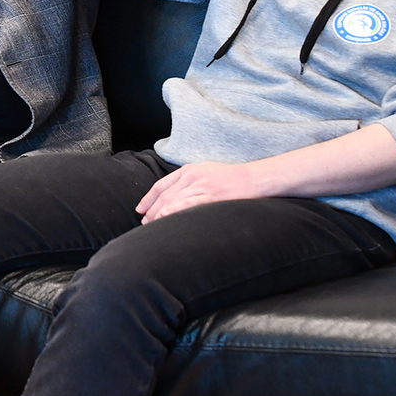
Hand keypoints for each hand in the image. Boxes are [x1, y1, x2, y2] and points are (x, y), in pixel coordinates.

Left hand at [135, 161, 268, 223]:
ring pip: (172, 199)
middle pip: (164, 194)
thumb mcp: (207, 173)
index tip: (140, 209)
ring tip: (150, 226)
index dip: (148, 198)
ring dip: (158, 213)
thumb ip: (191, 181)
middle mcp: (192, 175)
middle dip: (150, 209)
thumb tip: (176, 196)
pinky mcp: (211, 195)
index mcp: (190, 169)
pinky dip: (173, 210)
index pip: (162, 185)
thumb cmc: (232, 179)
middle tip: (143, 223)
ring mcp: (201, 184)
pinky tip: (163, 218)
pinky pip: (187, 203)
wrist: (254, 179)